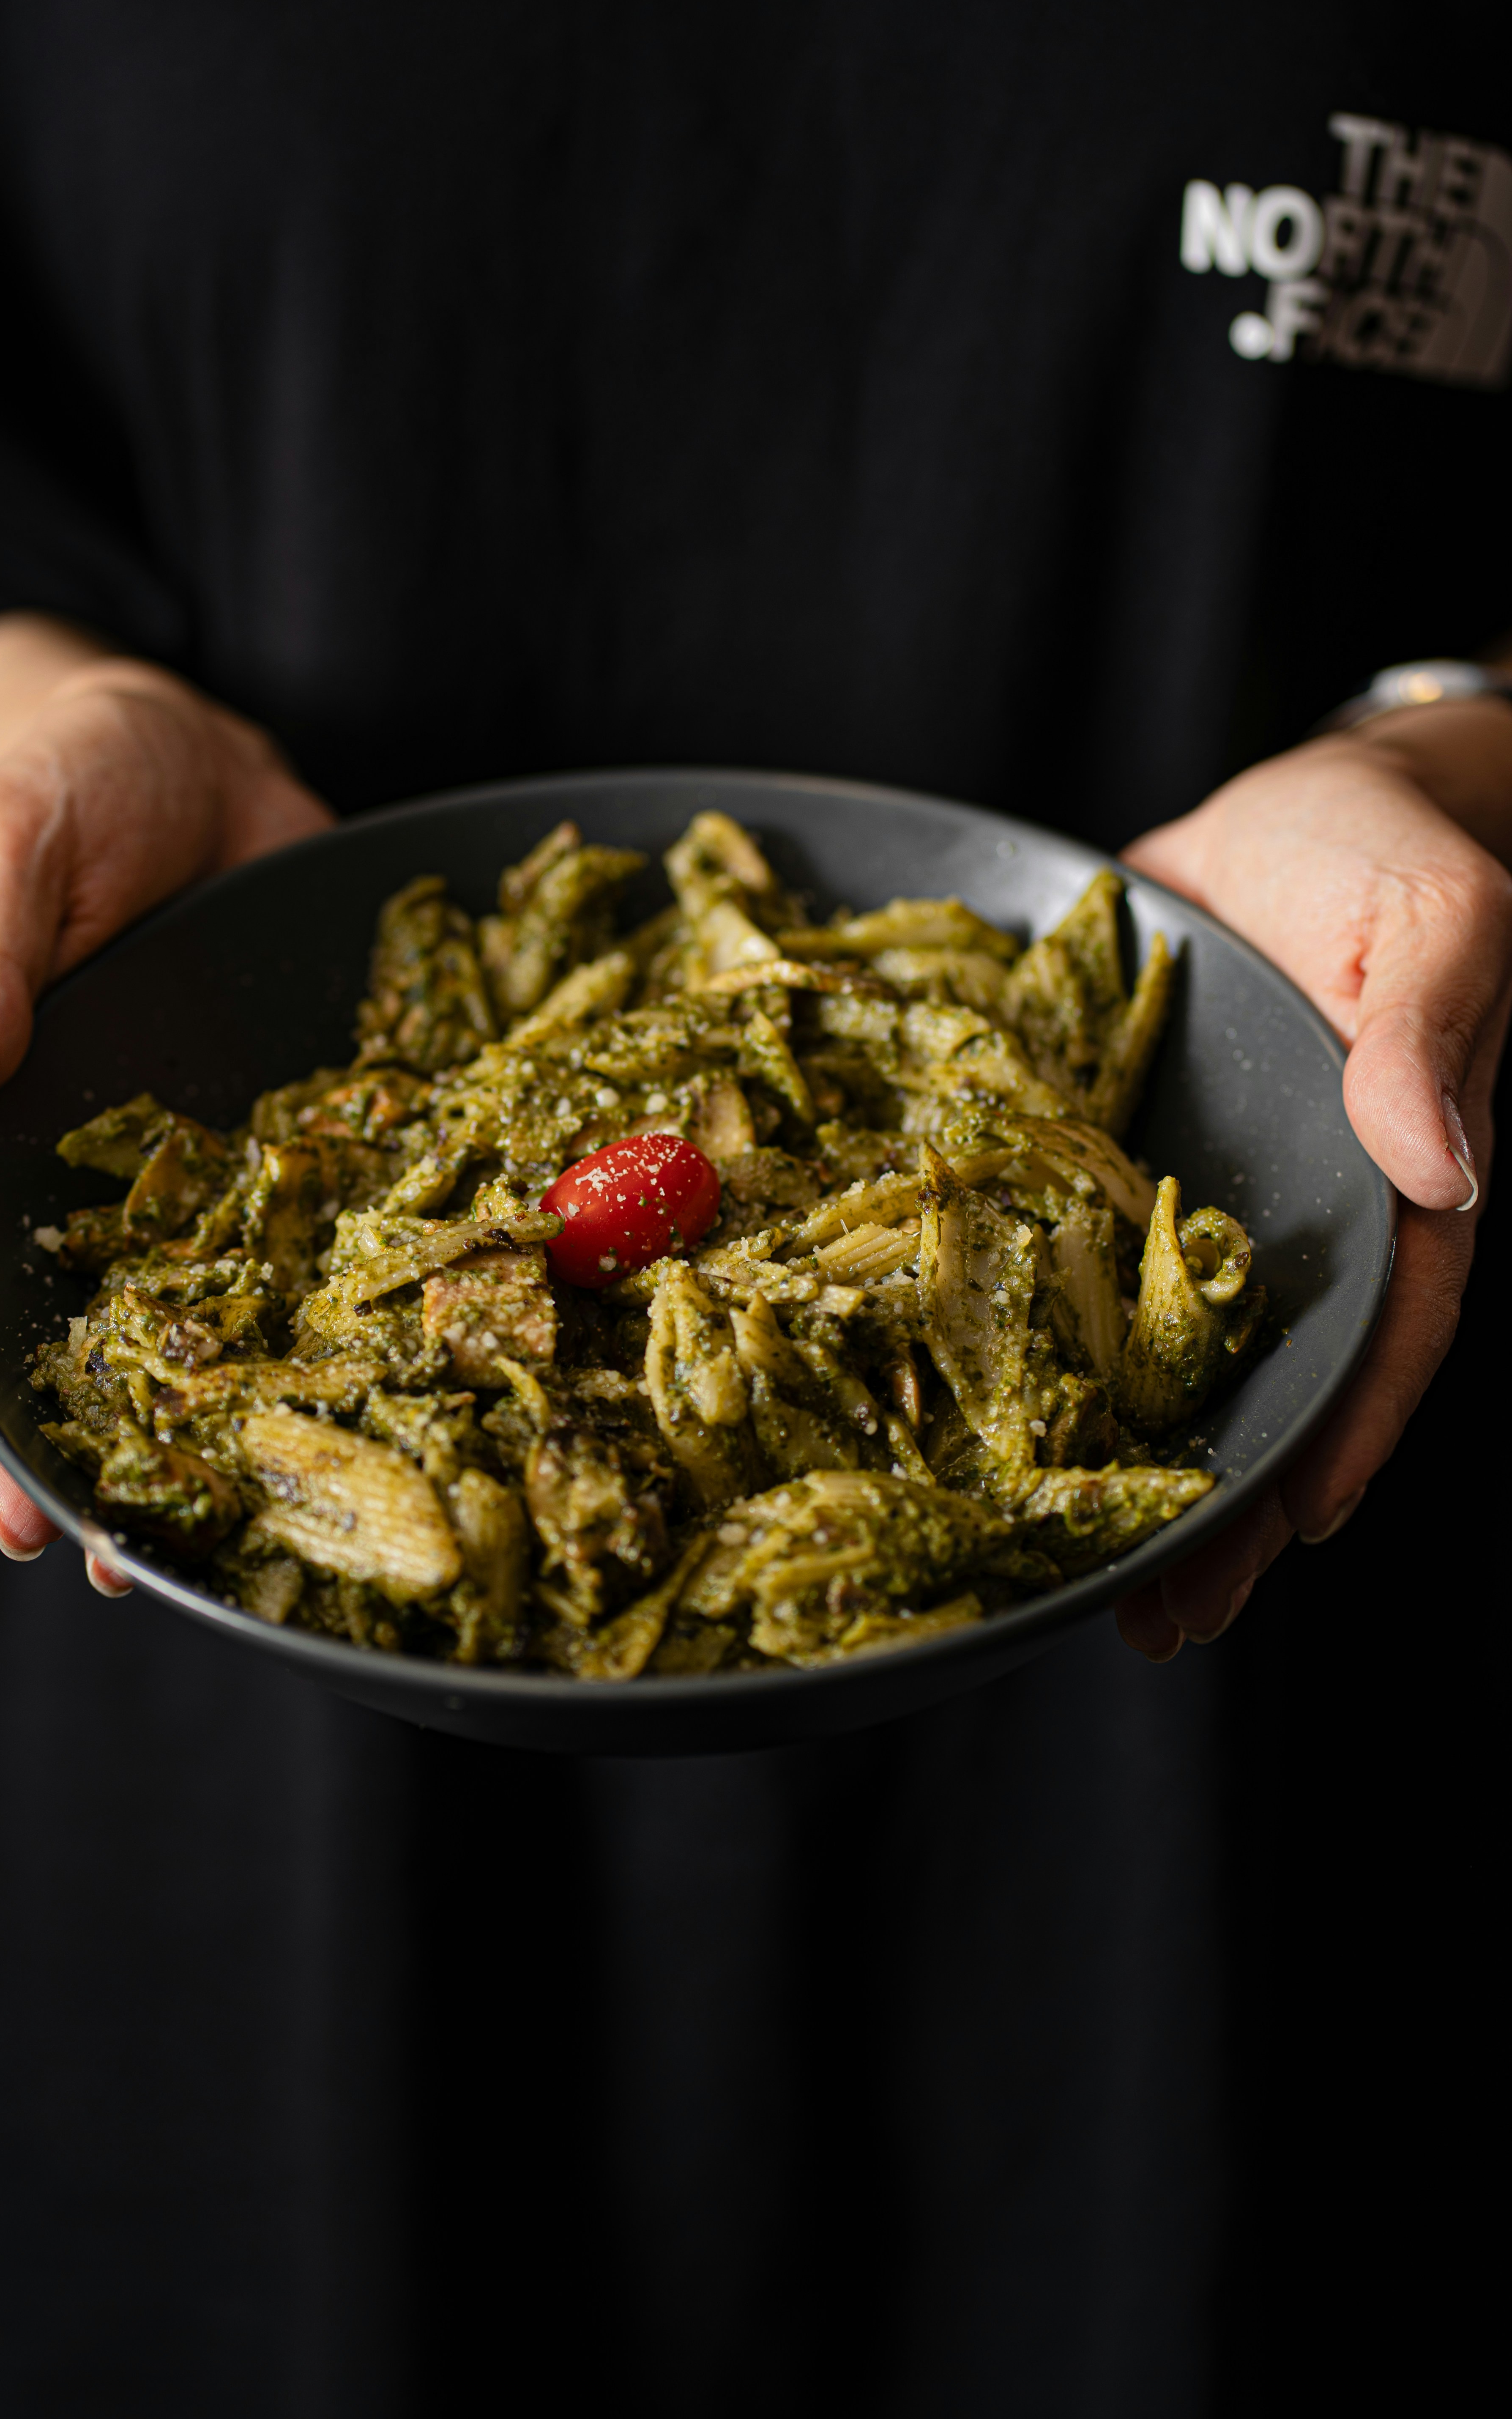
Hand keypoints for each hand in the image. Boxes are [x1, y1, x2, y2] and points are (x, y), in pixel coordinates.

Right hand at [0, 618, 332, 1585]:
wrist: (204, 751)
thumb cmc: (82, 776)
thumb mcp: (19, 842)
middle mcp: (83, 1159)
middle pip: (55, 1319)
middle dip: (62, 1437)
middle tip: (84, 1551)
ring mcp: (186, 1160)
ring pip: (171, 1313)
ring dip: (178, 1424)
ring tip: (186, 1543)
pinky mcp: (283, 1136)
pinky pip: (290, 1244)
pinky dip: (300, 1329)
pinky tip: (329, 1412)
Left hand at [1114, 702, 1511, 1659]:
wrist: (1293, 802)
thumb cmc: (1390, 851)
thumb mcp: (1438, 924)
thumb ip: (1435, 1041)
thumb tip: (1440, 1168)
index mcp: (1387, 1182)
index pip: (1383, 1335)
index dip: (1344, 1430)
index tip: (1295, 1526)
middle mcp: (1294, 1214)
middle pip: (1269, 1381)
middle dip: (1224, 1501)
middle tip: (1162, 1616)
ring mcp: (1200, 1196)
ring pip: (1167, 1351)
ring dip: (1128, 1460)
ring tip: (1075, 1577)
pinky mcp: (1112, 1155)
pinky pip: (1075, 1260)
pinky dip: (1038, 1339)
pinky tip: (977, 1412)